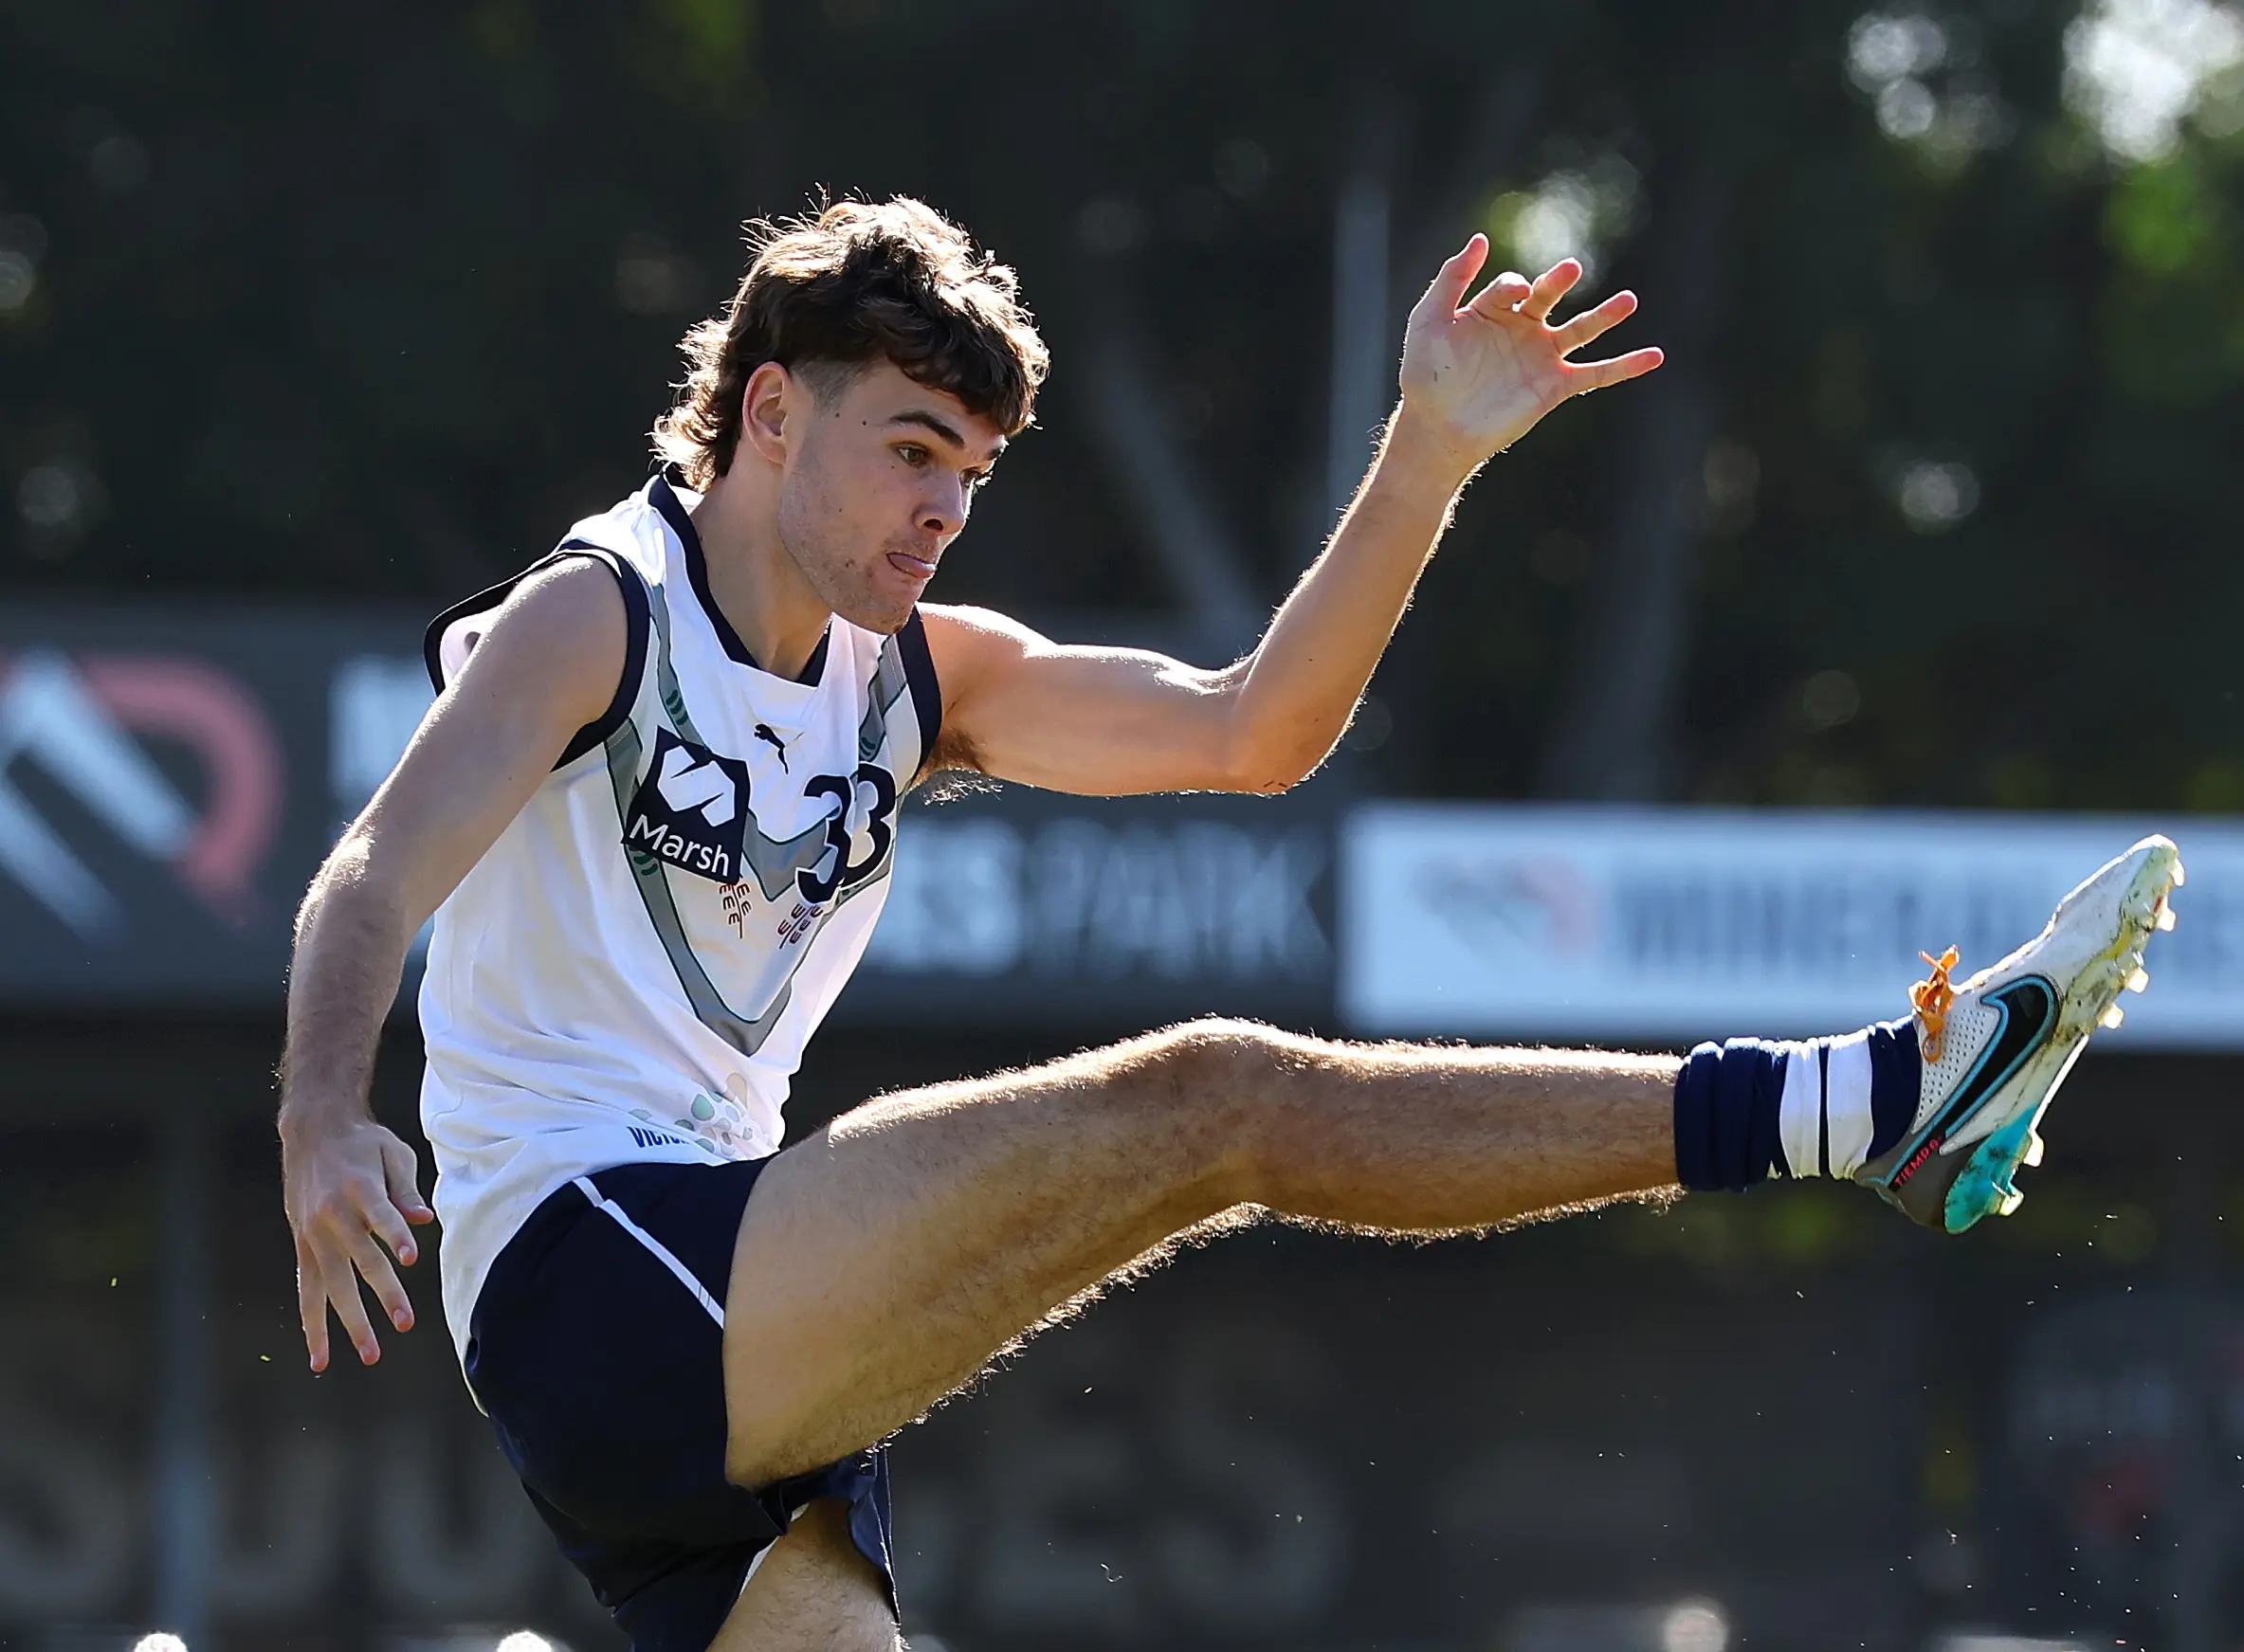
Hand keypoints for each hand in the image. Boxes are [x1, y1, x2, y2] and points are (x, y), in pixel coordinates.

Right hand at [282, 1114, 434, 1369]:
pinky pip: (306, 1290)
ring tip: (371, 1354)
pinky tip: (320, 1356)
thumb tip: (425, 1219)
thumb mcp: (392, 1152)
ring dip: (350, 1322)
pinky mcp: (302, 1245)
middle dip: (384, 1293)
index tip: (412, 1258)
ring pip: (331, 1286)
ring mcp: (313, 1234)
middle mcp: (333, 1215)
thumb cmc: (363, 1143)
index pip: (380, 1215)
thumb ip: (407, 1189)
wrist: (312, 1131)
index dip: (395, 1235)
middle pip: (360, 1260)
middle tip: (406, 1323)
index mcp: (359, 1187)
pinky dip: (312, 1323)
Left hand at [1396, 234, 1662, 474]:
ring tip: (1629, 301)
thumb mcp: (1429, 319)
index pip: (1514, 286)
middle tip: (1570, 269)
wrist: (1436, 427)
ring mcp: (1541, 357)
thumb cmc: (1426, 374)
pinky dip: (1627, 366)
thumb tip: (1481, 239)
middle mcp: (1522, 328)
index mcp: (1493, 310)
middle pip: (1550, 295)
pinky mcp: (1554, 386)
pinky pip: (1597, 374)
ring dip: (1606, 315)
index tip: (1514, 295)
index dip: (1514, 287)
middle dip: (1560, 280)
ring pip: (1582, 329)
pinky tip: (1655, 356)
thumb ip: (1451, 279)